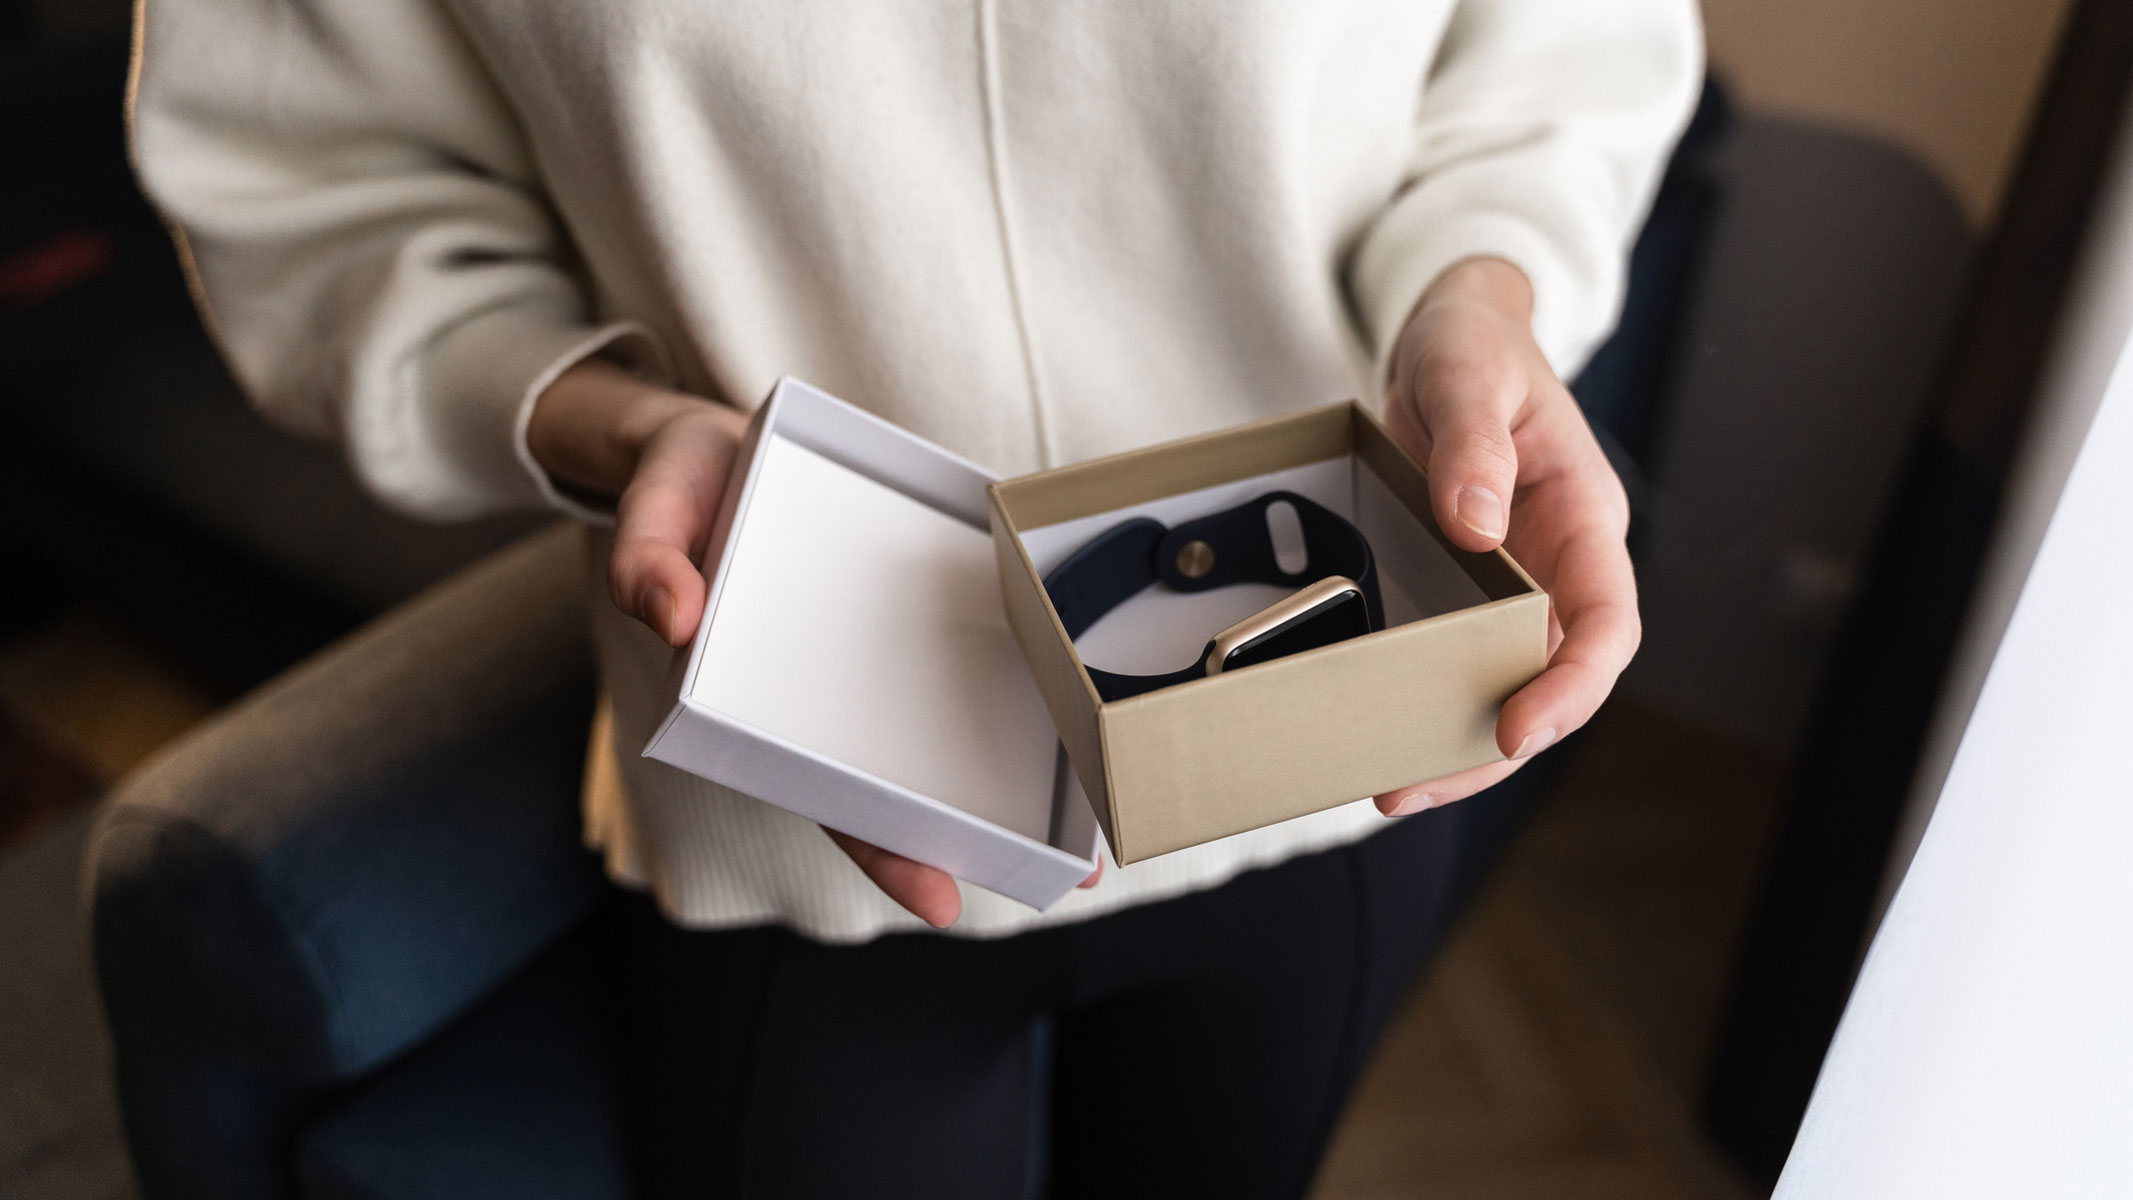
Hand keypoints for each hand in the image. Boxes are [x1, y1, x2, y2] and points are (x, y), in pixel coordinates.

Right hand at [527, 359, 1100, 927]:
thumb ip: (648, 562)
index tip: (942, 899)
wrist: (705, 437)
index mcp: (771, 701)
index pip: (833, 792)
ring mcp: (879, 645)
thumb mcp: (652, 516)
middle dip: (982, 830)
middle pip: (911, 779)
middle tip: (1073, 874)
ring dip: (1024, 765)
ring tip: (1099, 807)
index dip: (883, 848)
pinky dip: (1020, 667)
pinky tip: (1076, 685)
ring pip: (951, 722)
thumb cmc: (680, 491)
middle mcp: (836, 687)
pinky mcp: (913, 590)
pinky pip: (969, 638)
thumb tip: (675, 614)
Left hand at [1373, 257, 1640, 815]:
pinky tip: (1380, 737)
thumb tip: (1478, 525)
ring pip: (1503, 684)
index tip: (1515, 728)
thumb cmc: (1474, 346)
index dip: (1570, 686)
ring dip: (1454, 743)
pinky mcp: (1466, 587)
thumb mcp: (1468, 375)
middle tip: (1415, 786)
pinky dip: (1424, 703)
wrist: (1447, 335)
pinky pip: (1457, 659)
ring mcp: (1515, 581)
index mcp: (1584, 518)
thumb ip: (1475, 449)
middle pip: (1551, 679)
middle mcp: (1559, 563)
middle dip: (1494, 745)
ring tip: (1391, 787)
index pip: (1605, 623)